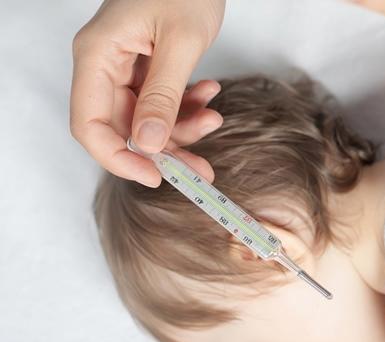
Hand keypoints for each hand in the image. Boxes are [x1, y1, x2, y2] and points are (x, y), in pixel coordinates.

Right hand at [70, 0, 225, 186]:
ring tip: (214, 118)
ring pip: (146, 119)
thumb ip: (164, 95)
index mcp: (97, 56)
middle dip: (164, 150)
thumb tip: (150, 145)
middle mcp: (104, 64)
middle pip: (123, 128)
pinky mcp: (148, 66)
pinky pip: (161, 101)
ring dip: (182, 128)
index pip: (90, 125)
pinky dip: (186, 105)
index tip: (157, 177)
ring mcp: (125, 66)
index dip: (119, 159)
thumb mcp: (181, 42)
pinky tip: (209, 94)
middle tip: (201, 168)